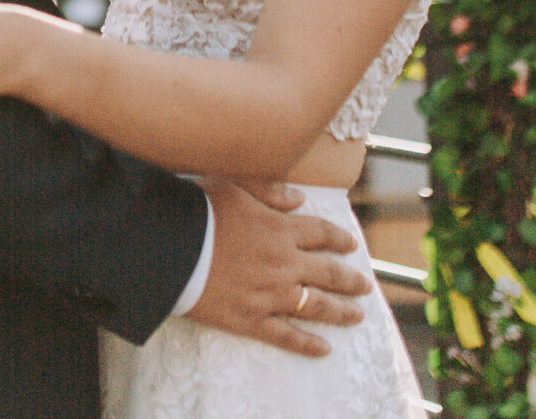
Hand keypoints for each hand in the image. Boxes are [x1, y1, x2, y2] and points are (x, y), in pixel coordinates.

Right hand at [187, 178, 369, 356]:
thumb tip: (300, 198)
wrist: (169, 248)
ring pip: (317, 306)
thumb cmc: (198, 212)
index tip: (352, 245)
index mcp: (280, 229)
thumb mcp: (234, 187)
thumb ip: (269, 191)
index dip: (339, 239)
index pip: (321, 234)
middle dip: (351, 280)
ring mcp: (270, 294)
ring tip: (357, 316)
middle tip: (365, 286)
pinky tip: (324, 349)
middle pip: (329, 273)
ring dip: (341, 312)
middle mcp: (284, 263)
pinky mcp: (252, 319)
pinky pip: (287, 336)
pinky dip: (307, 344)